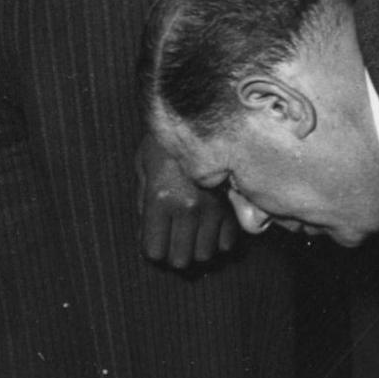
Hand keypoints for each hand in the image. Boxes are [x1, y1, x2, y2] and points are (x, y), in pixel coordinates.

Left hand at [137, 135, 237, 269]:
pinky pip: (227, 243)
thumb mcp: (144, 166)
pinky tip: (210, 226)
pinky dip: (219, 240)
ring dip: (197, 248)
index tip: (153, 239)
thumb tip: (146, 235)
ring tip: (192, 232)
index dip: (151, 248)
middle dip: (173, 253)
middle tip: (172, 240)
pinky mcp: (235, 206)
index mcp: (161, 198)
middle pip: (180, 260)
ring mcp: (215, 208)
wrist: (203, 117)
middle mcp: (189, 207)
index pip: (154, 251)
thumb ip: (143, 203)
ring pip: (205, 255)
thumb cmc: (166, 141)